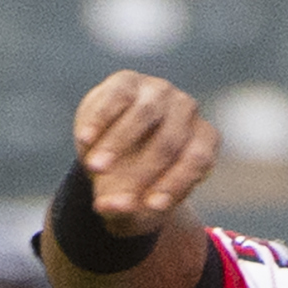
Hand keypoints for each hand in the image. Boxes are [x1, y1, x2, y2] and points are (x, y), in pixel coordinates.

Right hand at [75, 73, 220, 232]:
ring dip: (117, 143)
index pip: (197, 161)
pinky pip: (115, 98)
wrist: (111, 149)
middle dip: (141, 172)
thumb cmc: (134, 182)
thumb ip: (126, 207)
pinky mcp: (127, 81)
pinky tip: (84, 141)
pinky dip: (99, 120)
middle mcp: (187, 110)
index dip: (176, 185)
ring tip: (94, 168)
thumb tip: (109, 206)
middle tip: (115, 195)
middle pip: (169, 142)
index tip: (152, 207)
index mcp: (203, 141)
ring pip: (144, 115)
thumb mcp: (135, 202)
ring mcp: (159, 90)